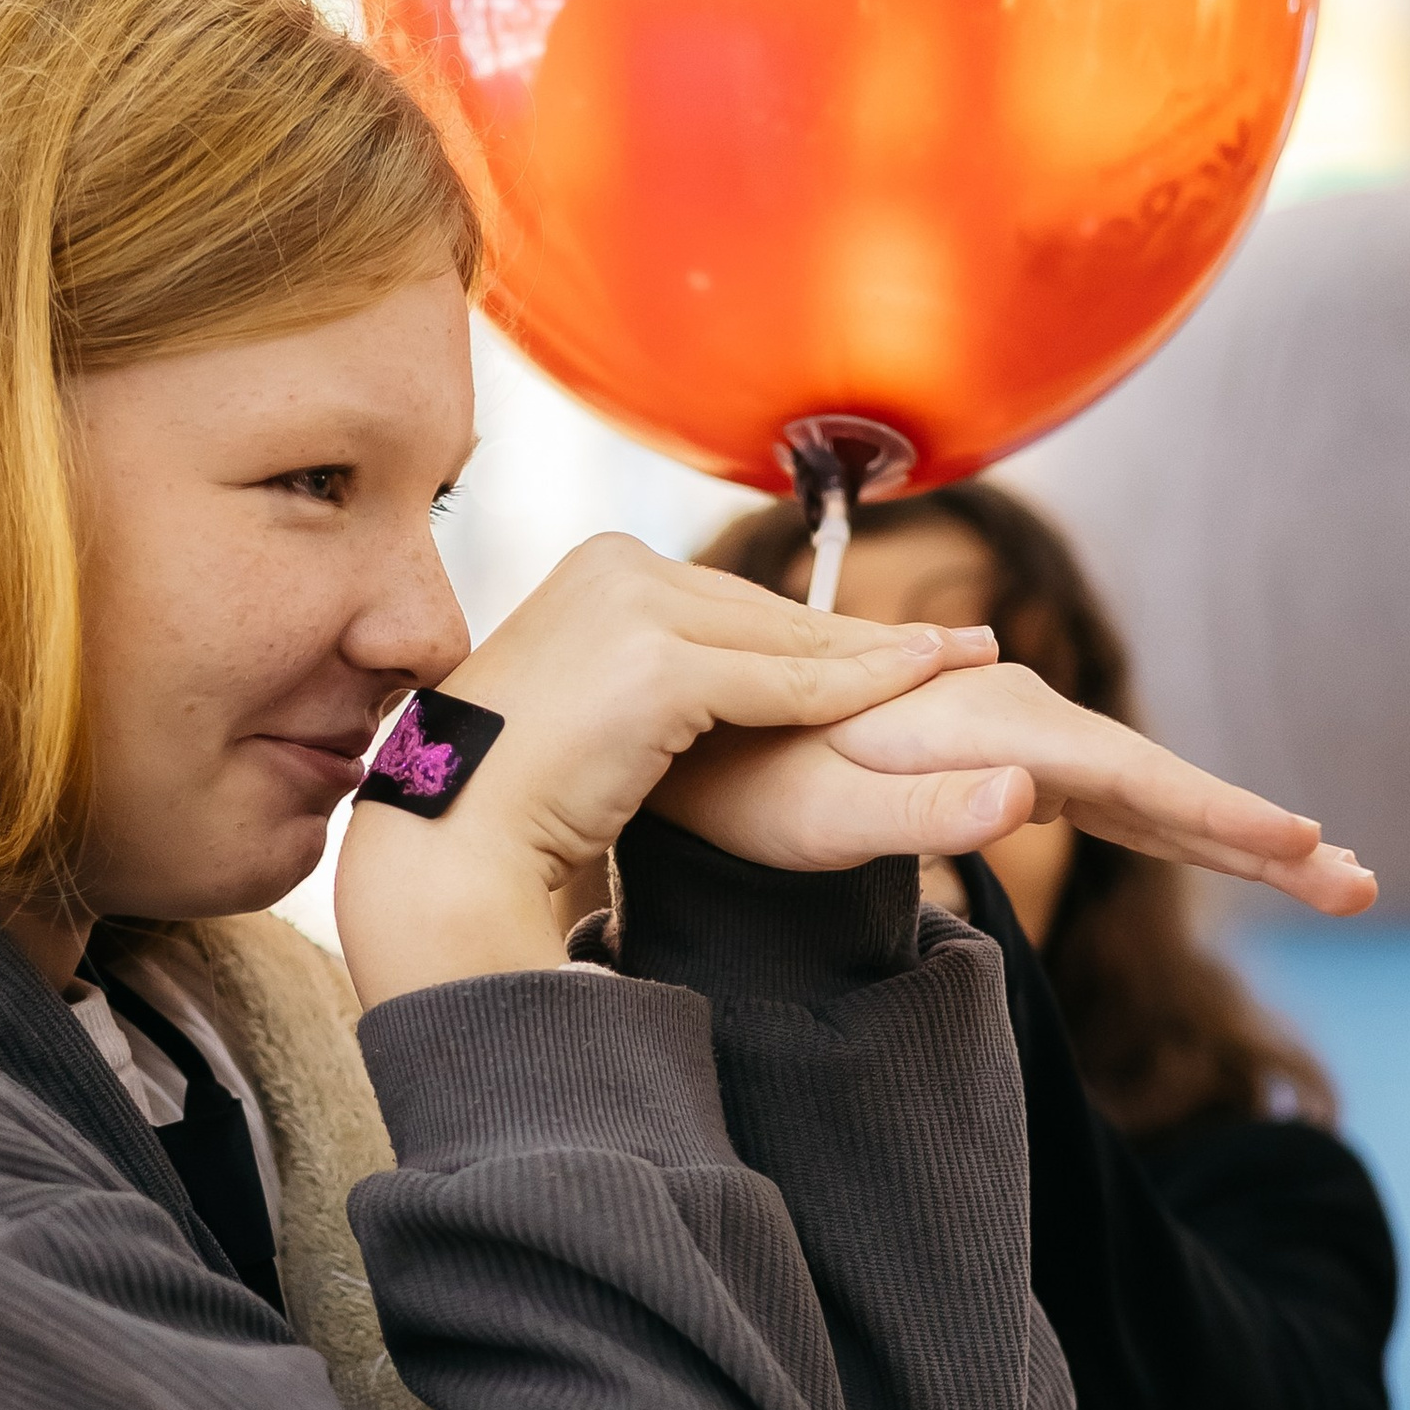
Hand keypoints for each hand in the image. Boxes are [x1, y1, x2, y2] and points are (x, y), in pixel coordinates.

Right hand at [333, 532, 997, 1006]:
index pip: (729, 602)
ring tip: (957, 661)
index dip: (819, 628)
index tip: (895, 641)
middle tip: (958, 644)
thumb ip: (641, 676)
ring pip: (787, 643)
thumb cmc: (505, 797)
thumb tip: (689, 694)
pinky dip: (855, 692)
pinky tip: (916, 690)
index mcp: (595, 569)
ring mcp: (633, 610)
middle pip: (769, 613)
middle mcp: (614, 568)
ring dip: (881, 658)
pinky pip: (782, 684)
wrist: (451, 840)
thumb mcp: (585, 708)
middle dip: (867, 636)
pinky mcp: (658, 664)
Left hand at [660, 659, 1375, 914]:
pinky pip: (1101, 790)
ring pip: (1139, 786)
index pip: (1127, 778)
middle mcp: (1007, 710)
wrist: (678, 723)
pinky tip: (1216, 843)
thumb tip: (1033, 800)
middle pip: (1157, 781)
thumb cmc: (733, 779)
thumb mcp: (813, 813)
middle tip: (1361, 883)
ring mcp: (1002, 728)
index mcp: (981, 722)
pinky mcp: (987, 752)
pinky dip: (1169, 818)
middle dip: (1260, 834)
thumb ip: (921, 810)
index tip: (1306, 847)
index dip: (1220, 817)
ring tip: (1329, 871)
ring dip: (1230, 829)